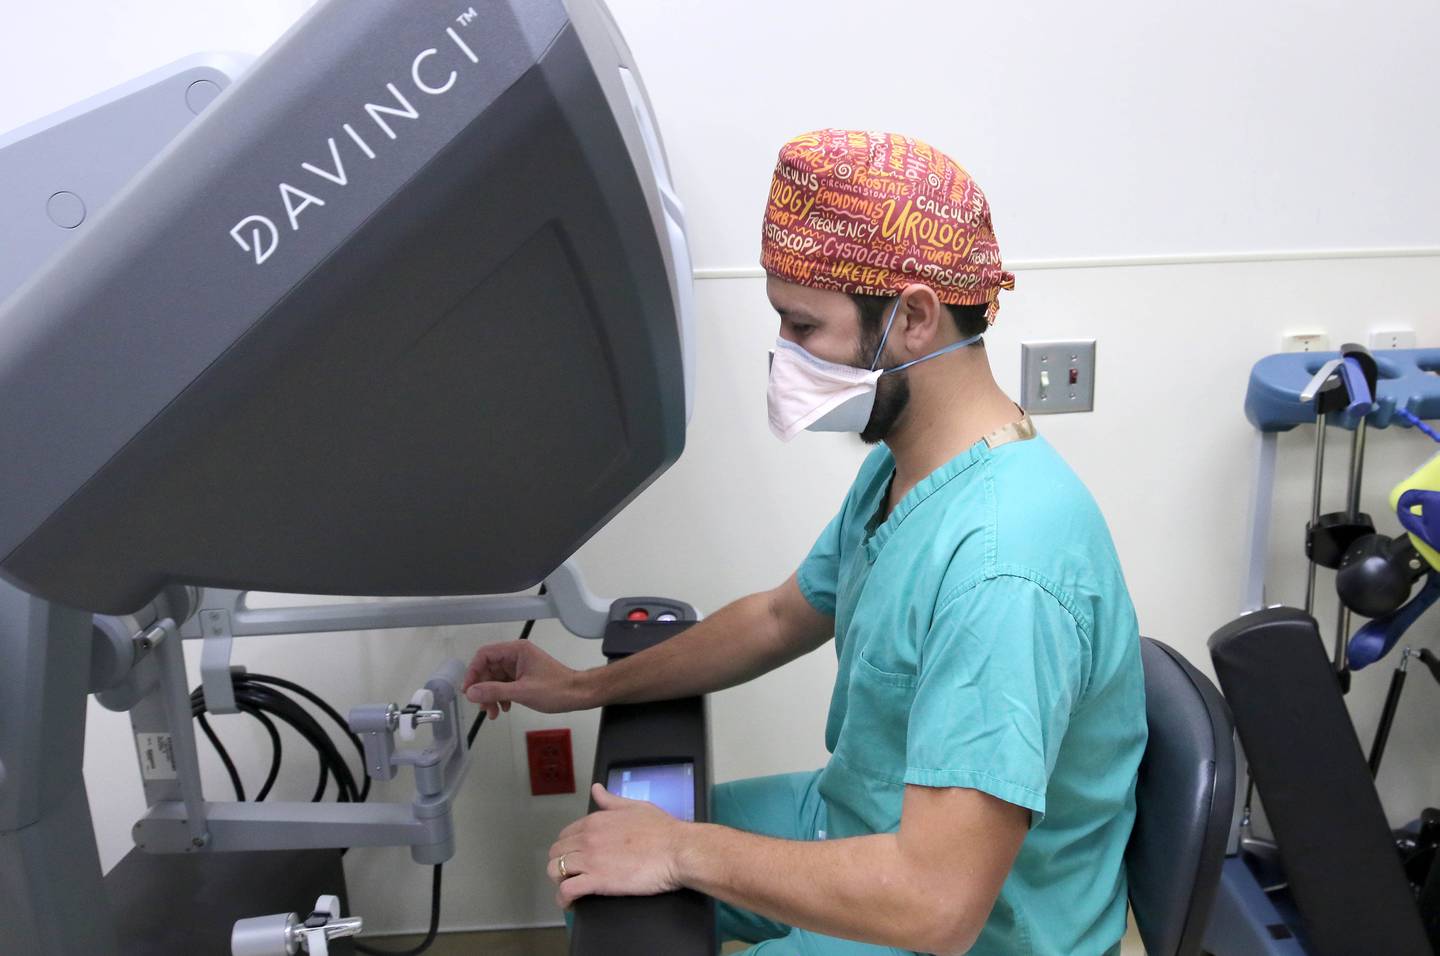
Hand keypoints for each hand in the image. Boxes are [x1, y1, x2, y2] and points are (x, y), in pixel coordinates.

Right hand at [462, 641, 587, 718]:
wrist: (578, 695)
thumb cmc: (555, 690)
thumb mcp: (522, 692)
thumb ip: (494, 691)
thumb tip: (470, 692)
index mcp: (516, 650)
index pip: (485, 655)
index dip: (473, 672)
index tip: (468, 690)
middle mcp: (516, 655)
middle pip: (488, 669)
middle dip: (483, 689)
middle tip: (483, 708)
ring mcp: (520, 666)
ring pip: (495, 679)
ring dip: (491, 696)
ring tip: (494, 713)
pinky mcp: (523, 677)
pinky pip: (504, 685)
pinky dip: (501, 697)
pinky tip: (505, 708)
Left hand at [547, 784, 686, 907]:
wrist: (677, 850)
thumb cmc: (662, 830)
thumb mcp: (635, 806)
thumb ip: (611, 800)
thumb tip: (597, 789)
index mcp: (595, 821)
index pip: (565, 835)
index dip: (568, 848)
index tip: (575, 857)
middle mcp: (588, 838)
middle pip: (556, 852)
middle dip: (560, 864)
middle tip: (572, 874)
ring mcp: (590, 860)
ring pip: (555, 870)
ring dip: (559, 880)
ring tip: (569, 888)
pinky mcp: (597, 880)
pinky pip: (567, 891)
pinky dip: (564, 899)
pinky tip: (570, 903)